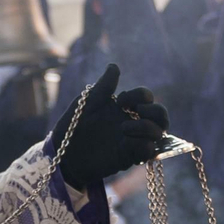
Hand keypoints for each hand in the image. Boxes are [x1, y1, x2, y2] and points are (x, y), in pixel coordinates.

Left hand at [54, 64, 169, 189]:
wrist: (64, 151)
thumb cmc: (74, 125)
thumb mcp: (89, 101)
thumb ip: (104, 85)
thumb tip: (114, 66)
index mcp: (125, 107)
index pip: (146, 97)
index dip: (140, 96)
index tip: (121, 100)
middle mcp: (133, 122)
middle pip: (160, 114)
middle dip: (156, 111)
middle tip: (138, 112)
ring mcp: (133, 140)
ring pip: (158, 133)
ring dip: (148, 127)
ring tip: (124, 129)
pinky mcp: (129, 157)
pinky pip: (149, 151)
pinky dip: (144, 145)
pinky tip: (126, 142)